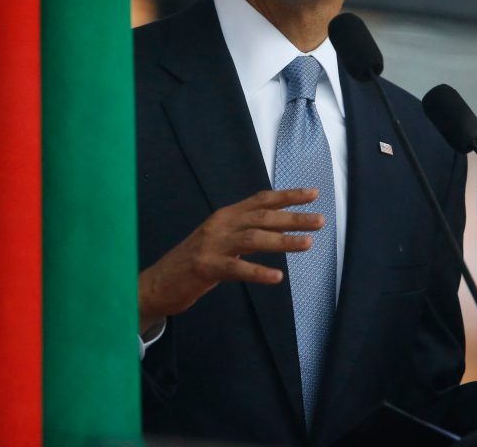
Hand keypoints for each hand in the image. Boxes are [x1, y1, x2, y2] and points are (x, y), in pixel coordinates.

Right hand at [138, 187, 323, 333]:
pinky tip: (277, 277)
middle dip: (293, 217)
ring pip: (253, 239)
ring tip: (308, 244)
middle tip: (320, 220)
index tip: (313, 194)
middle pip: (263, 217)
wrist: (156, 282)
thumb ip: (244, 231)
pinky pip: (236, 269)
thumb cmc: (193, 262)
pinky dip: (258, 272)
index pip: (261, 199)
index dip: (288, 195)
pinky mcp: (204, 267)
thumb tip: (277, 226)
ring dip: (283, 241)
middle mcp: (220, 224)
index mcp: (226, 215)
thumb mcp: (221, 239)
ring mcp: (212, 245)